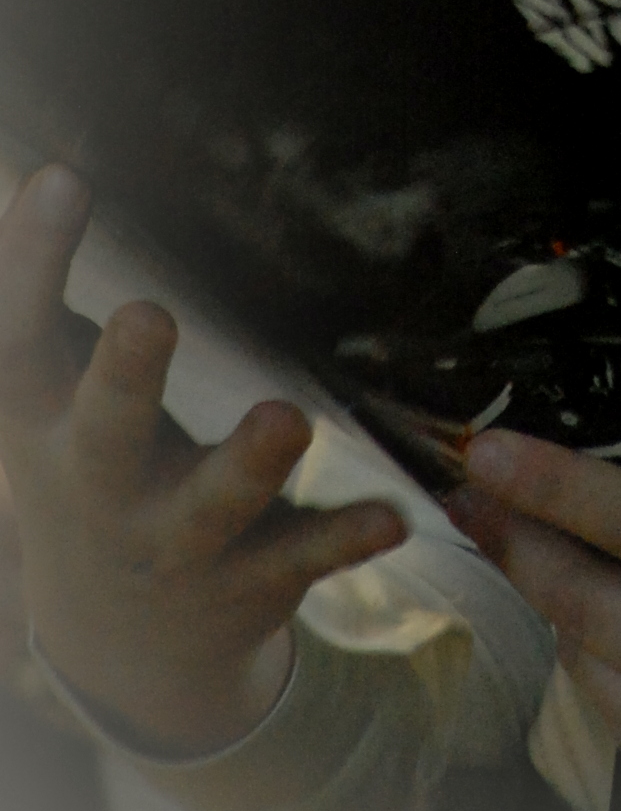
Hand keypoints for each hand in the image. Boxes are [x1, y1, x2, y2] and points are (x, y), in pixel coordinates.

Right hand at [0, 166, 406, 756]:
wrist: (118, 644)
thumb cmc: (85, 462)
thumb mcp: (48, 393)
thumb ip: (44, 296)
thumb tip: (52, 166)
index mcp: (45, 429)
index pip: (19, 345)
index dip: (31, 263)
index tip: (64, 176)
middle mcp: (100, 491)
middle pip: (105, 437)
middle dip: (125, 380)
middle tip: (147, 315)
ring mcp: (174, 545)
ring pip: (210, 508)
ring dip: (246, 466)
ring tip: (287, 419)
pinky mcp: (249, 578)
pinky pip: (300, 558)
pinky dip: (343, 539)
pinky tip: (392, 516)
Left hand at [457, 433, 620, 810]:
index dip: (555, 487)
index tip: (491, 452)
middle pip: (589, 603)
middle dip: (520, 541)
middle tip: (479, 490)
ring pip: (588, 663)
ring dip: (559, 603)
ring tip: (550, 546)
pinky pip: (617, 717)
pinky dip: (603, 665)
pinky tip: (620, 627)